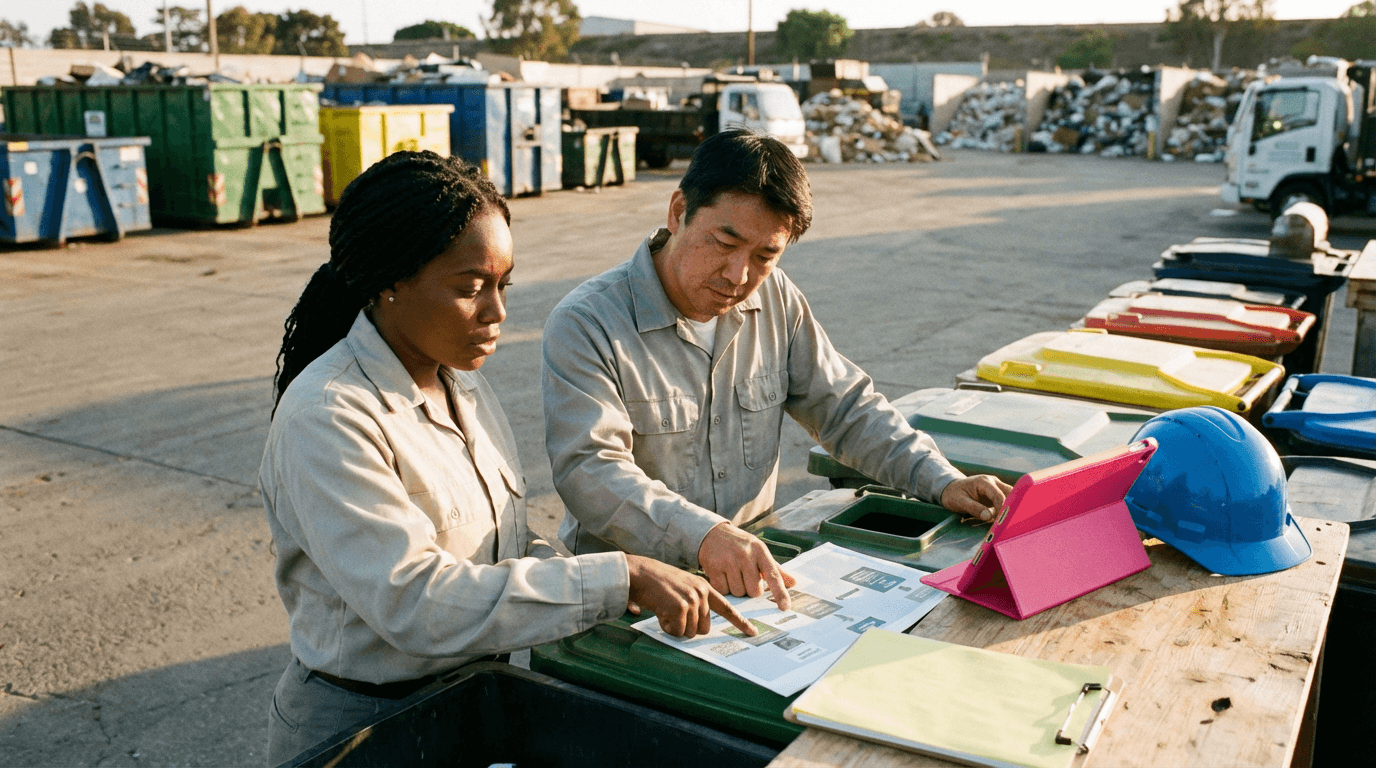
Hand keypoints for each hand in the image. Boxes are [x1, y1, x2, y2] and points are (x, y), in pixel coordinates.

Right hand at [625, 555, 753, 638]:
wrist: (640, 574)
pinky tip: (660, 613)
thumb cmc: (658, 583)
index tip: (752, 632)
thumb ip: (696, 601)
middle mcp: (701, 593)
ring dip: (676, 627)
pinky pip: (678, 631)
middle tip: (673, 615)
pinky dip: (667, 628)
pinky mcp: (680, 608)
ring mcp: (691, 600)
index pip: (726, 607)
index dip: (740, 622)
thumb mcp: (683, 586)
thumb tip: (700, 627)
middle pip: (704, 628)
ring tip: (665, 611)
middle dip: (688, 627)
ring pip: (690, 632)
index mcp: (704, 587)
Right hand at [697, 523, 796, 611]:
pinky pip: (723, 591)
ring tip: (732, 575)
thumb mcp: (759, 551)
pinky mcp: (714, 567)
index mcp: (760, 551)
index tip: (785, 607)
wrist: (713, 533)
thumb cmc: (741, 546)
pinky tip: (721, 576)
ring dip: (736, 590)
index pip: (773, 575)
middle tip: (744, 578)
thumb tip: (793, 582)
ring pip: (738, 593)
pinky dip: (723, 588)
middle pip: (754, 591)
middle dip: (750, 590)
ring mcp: (729, 561)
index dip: (780, 593)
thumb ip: (774, 569)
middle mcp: (745, 555)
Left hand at [940, 475, 1012, 521]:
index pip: (999, 495)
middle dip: (1011, 507)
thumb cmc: (953, 494)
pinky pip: (1006, 501)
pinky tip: (1005, 519)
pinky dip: (1007, 509)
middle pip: (1010, 493)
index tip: (1001, 521)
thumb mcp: (959, 502)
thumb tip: (988, 516)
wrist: (950, 489)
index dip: (1002, 509)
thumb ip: (974, 508)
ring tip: (1007, 521)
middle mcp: (993, 482)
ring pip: (1011, 497)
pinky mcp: (996, 494)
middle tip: (1009, 521)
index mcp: (984, 482)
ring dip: (1010, 508)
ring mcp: (996, 487)